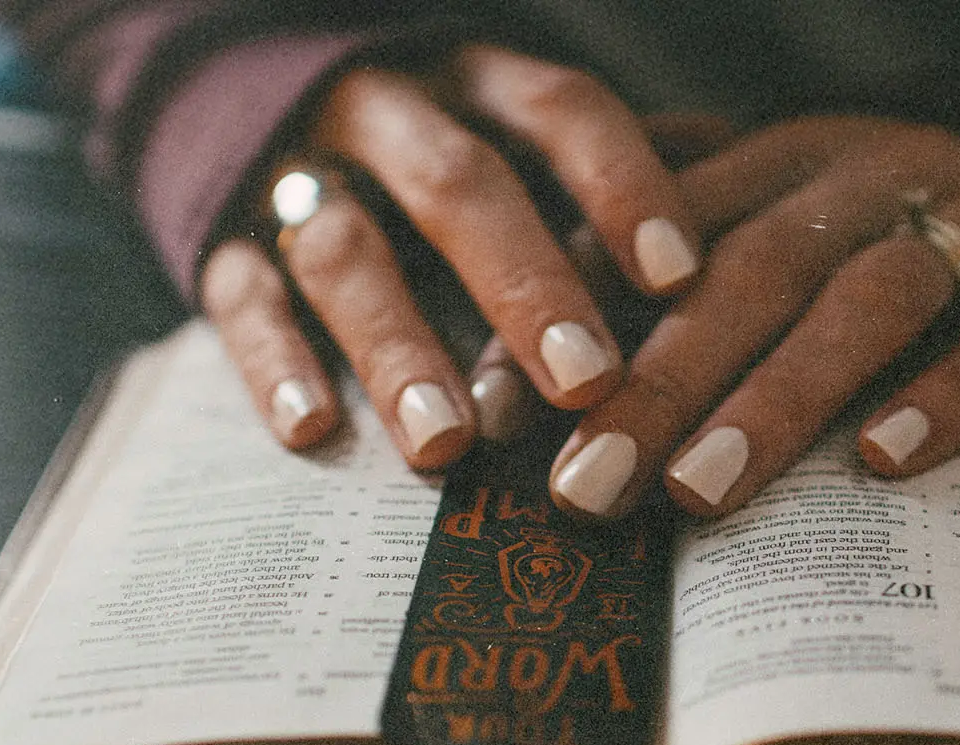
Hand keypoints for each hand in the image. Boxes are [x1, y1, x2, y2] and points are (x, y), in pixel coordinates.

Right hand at [199, 45, 702, 468]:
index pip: (560, 109)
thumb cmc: (434, 149)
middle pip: (458, 183)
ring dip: (397, 346)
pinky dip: (273, 363)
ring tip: (449, 443)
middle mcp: (389, 117)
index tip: (679, 277)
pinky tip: (313, 434)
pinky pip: (239, 295)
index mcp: (477, 85)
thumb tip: (739, 202)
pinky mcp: (220, 238)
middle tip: (586, 381)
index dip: (622, 183)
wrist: (244, 98)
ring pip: (344, 247)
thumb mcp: (516, 136)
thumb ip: (605, 175)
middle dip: (523, 284)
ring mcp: (296, 173)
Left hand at [547, 117, 959, 516]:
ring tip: (699, 493)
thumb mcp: (782, 193)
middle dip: (660, 382)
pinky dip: (953, 392)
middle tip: (586, 488)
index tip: (501, 413)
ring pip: (868, 299)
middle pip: (751, 273)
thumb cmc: (890, 207)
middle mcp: (866, 177)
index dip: (575, 317)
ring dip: (779, 396)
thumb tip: (526, 338)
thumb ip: (670, 250)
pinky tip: (884, 460)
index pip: (660, 233)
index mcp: (782, 157)